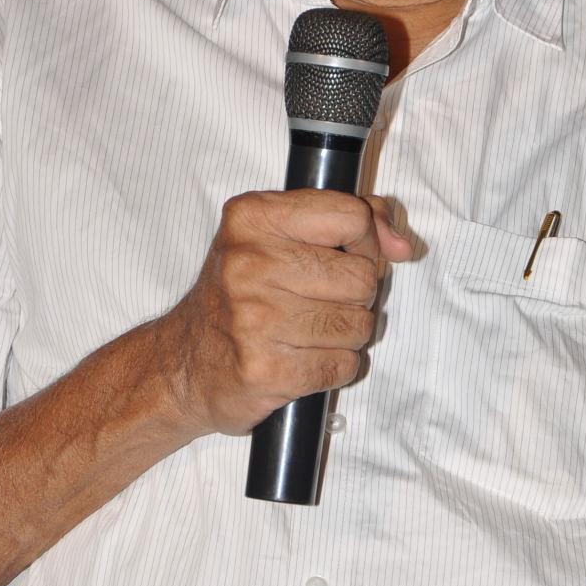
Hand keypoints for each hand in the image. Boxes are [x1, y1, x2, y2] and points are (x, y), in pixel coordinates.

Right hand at [158, 189, 412, 438]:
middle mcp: (250, 264)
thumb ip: (349, 220)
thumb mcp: (278, 237)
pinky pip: (343, 366)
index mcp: (252, 218)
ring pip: (359, 325)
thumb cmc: (239, 297)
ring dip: (345, 336)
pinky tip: (304, 360)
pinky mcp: (266, 369)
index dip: (366, 242)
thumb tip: (402, 245)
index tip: (349, 256)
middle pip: (362, 278)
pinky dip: (335, 367)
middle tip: (319, 302)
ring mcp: (256, 319)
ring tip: (307, 333)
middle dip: (355, 297)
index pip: (351, 215)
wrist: (183, 364)